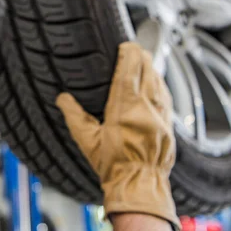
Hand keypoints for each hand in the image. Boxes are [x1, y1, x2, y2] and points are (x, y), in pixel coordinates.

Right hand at [56, 42, 179, 230]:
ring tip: (143, 60)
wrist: (139, 185)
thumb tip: (61, 98)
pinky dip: (159, 84)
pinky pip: (166, 96)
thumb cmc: (113, 165)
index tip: (126, 44)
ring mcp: (161, 116)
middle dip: (141, 56)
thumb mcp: (87, 140)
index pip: (130, 70)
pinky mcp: (169, 124)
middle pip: (148, 70)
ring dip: (151, 68)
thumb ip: (74, 116)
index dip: (129, 53)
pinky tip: (155, 82)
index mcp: (125, 108)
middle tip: (133, 49)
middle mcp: (146, 108)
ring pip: (159, 81)